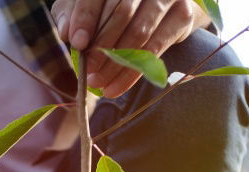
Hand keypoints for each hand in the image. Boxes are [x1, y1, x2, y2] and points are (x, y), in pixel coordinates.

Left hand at [52, 0, 206, 97]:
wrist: (155, 7)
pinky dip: (132, 72)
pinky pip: (155, 49)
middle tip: (88, 71)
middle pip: (122, 13)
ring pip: (140, 33)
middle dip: (102, 46)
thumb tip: (66, 32)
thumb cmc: (110, 5)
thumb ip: (71, 14)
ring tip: (98, 83)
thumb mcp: (86, 6)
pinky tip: (116, 87)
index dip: (86, 18)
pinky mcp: (182, 16)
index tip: (77, 43)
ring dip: (116, 63)